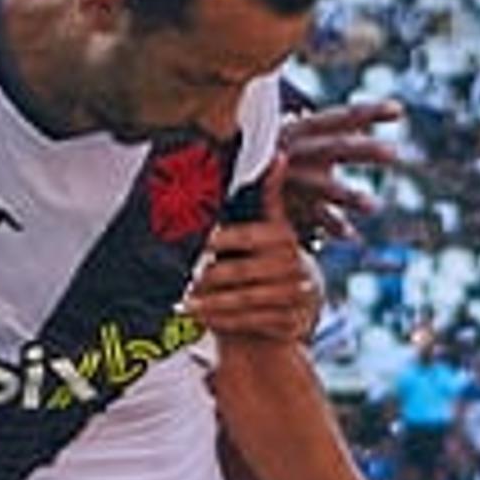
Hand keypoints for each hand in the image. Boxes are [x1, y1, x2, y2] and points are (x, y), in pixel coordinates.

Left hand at [184, 157, 322, 341]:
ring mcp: (294, 296)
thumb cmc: (270, 260)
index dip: (218, 241)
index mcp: (284, 237)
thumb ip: (268, 197)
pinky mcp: (290, 323)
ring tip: (183, 304)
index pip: (246, 236)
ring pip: (243, 300)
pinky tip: (203, 319)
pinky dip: (222, 321)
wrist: (298, 305)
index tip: (194, 245)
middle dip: (207, 278)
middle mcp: (293, 266)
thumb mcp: (271, 228)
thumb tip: (279, 156)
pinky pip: (249, 322)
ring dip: (209, 303)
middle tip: (181, 280)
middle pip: (240, 272)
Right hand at [275, 97, 402, 242]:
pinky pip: (311, 219)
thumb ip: (346, 125)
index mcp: (304, 129)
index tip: (399, 110)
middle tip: (394, 153)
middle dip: (362, 151)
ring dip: (347, 196)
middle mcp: (297, 152)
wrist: (234, 180)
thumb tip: (397, 108)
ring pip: (321, 188)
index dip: (369, 112)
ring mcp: (291, 181)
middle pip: (333, 149)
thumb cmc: (285, 154)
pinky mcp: (286, 208)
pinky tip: (352, 236)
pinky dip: (332, 227)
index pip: (340, 117)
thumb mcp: (309, 134)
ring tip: (374, 206)